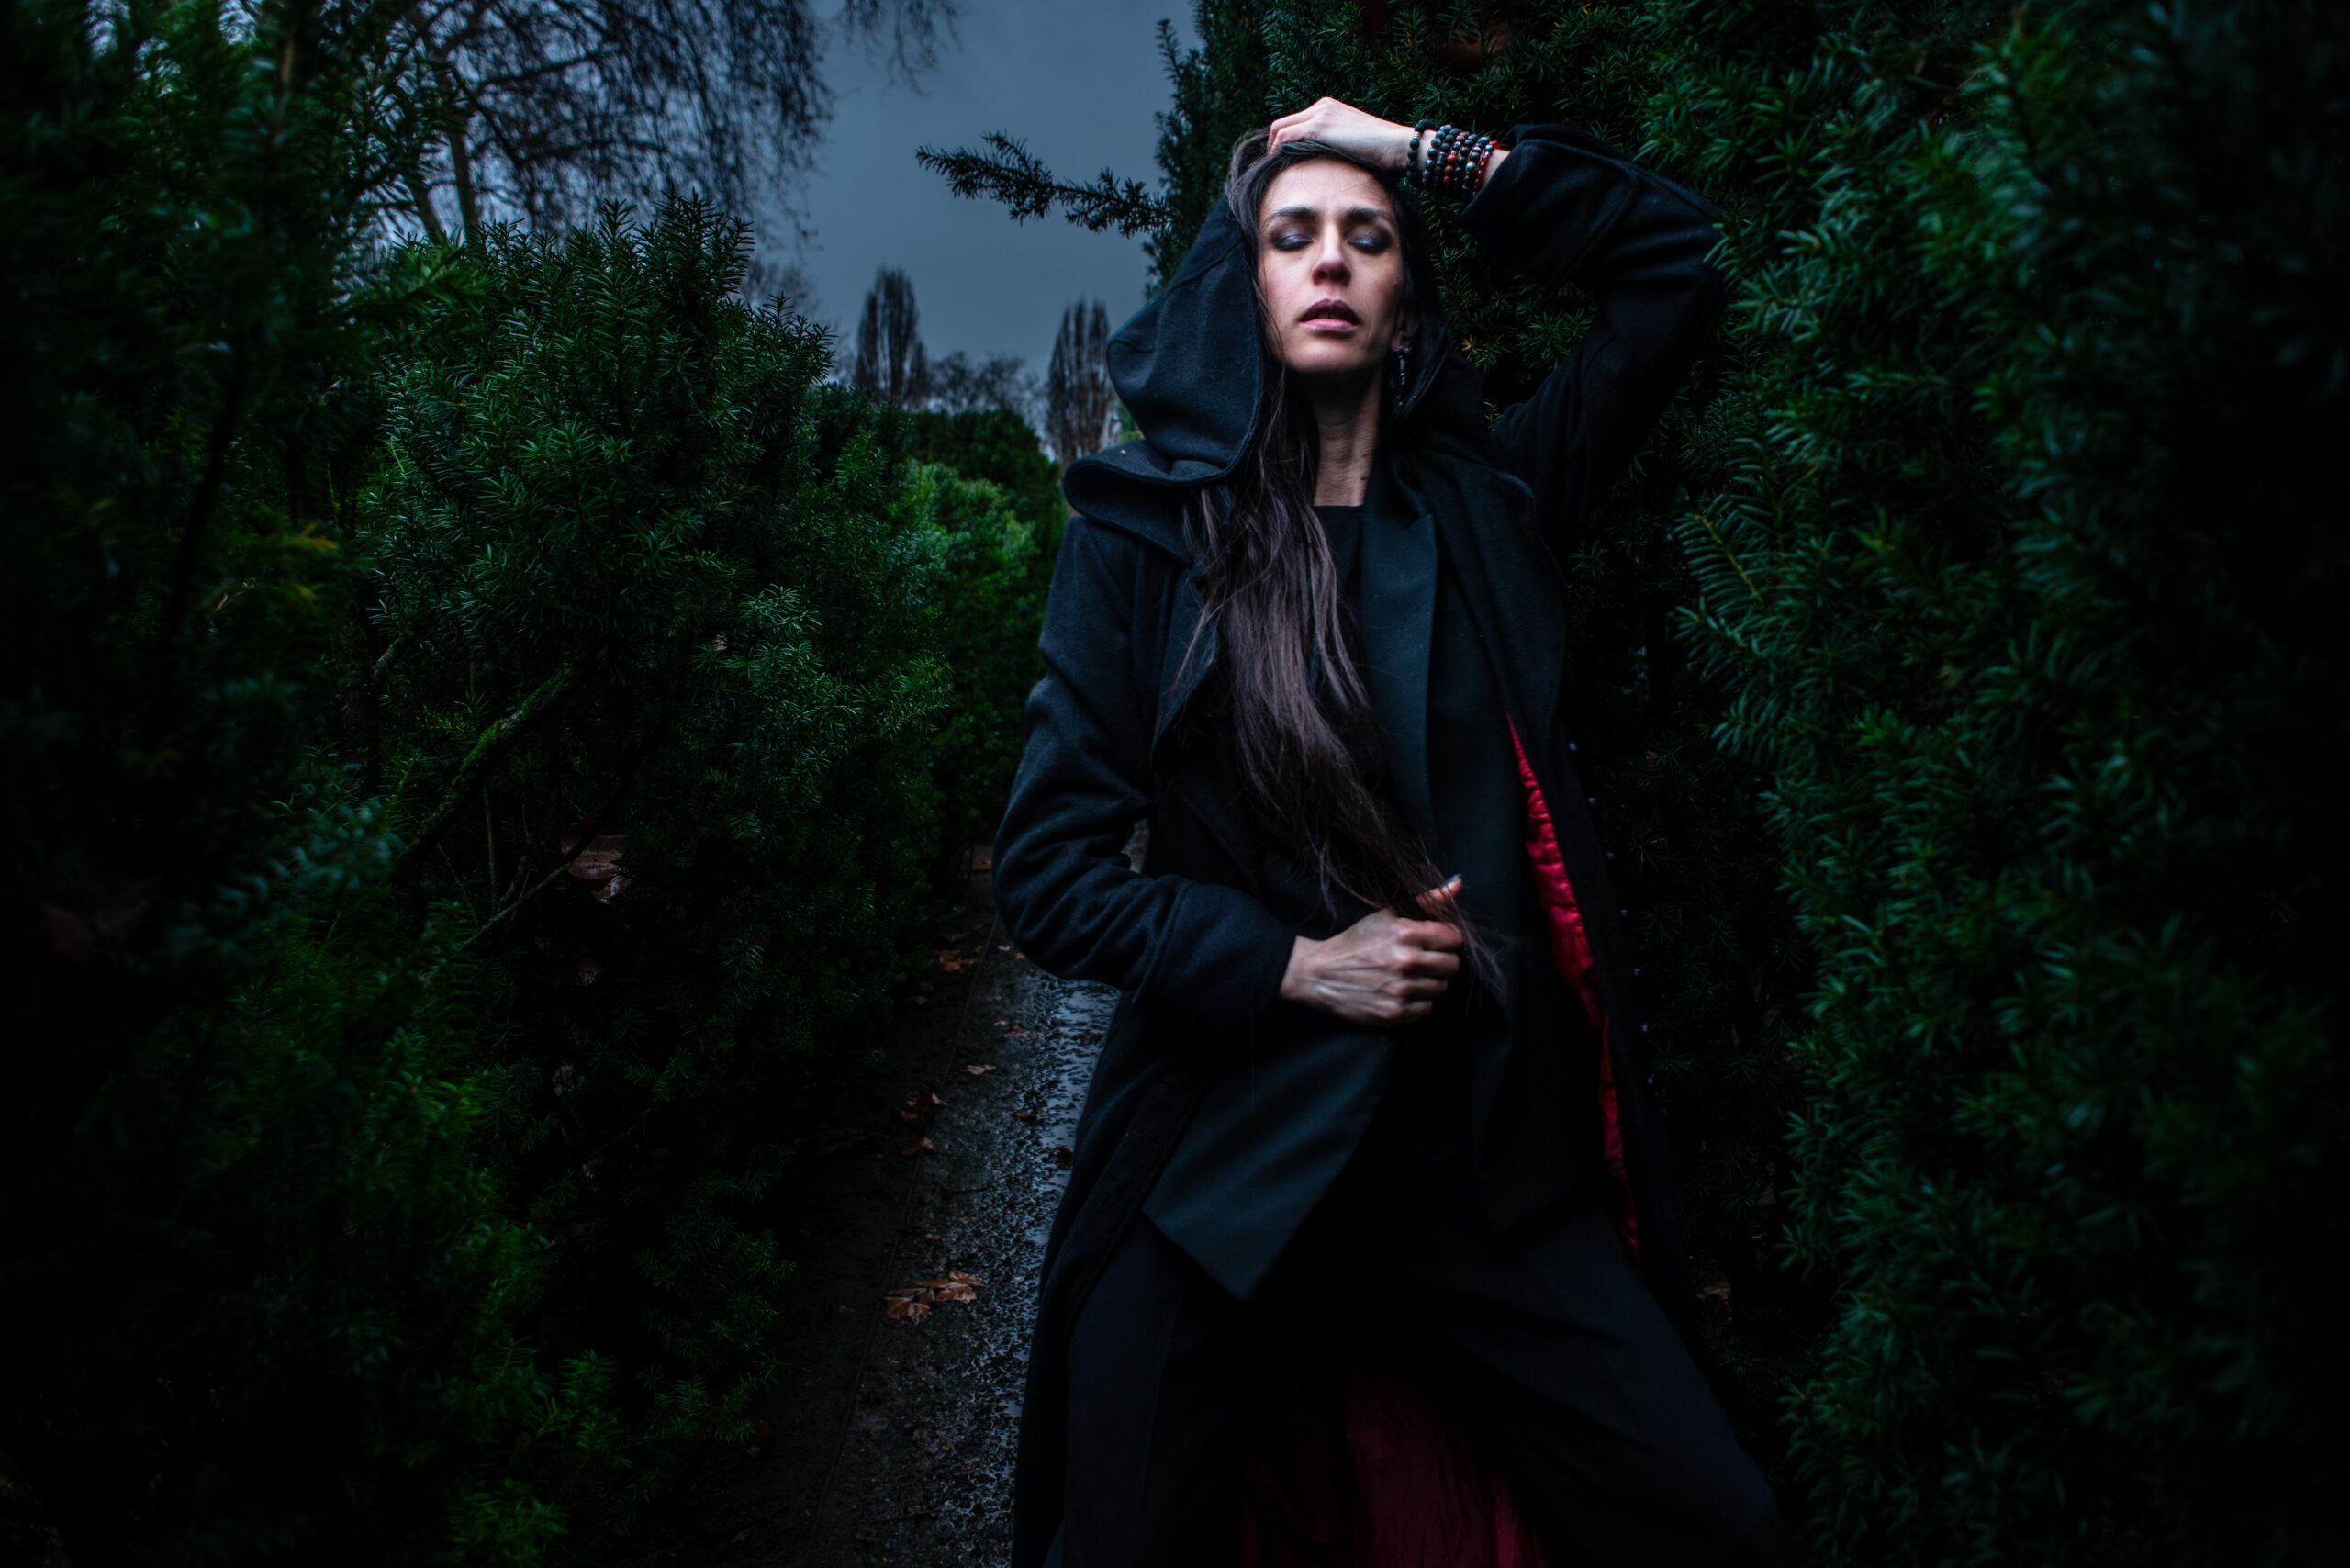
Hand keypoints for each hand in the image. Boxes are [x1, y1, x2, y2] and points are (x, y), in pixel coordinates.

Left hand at [1266, 97, 1414, 171]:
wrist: (1395, 145)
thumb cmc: (1381, 151)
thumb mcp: (1352, 143)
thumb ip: (1333, 145)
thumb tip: (1319, 164)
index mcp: (1328, 108)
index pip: (1295, 121)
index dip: (1283, 141)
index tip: (1280, 160)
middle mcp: (1321, 106)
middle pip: (1282, 123)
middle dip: (1272, 145)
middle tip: (1271, 166)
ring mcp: (1319, 115)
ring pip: (1279, 130)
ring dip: (1272, 151)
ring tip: (1272, 171)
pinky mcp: (1318, 127)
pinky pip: (1286, 137)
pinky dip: (1277, 152)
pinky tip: (1279, 168)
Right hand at [1279, 876, 1465, 1026]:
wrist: (1321, 973)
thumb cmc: (1355, 942)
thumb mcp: (1386, 915)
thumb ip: (1425, 901)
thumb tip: (1457, 884)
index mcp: (1405, 933)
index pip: (1454, 938)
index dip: (1445, 939)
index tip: (1433, 941)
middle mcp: (1407, 962)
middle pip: (1453, 965)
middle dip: (1441, 960)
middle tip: (1422, 959)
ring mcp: (1402, 990)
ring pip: (1441, 987)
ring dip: (1429, 981)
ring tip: (1407, 975)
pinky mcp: (1395, 1013)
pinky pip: (1426, 1007)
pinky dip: (1416, 1000)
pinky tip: (1400, 990)